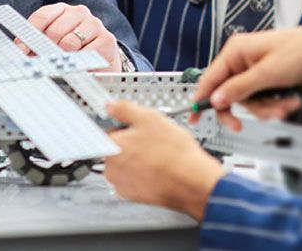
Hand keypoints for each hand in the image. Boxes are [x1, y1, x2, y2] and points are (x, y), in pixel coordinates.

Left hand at [27, 3, 121, 70]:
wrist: (103, 62)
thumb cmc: (74, 51)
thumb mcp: (53, 45)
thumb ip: (38, 44)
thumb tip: (21, 53)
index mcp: (62, 10)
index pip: (42, 16)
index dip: (29, 35)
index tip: (21, 51)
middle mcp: (78, 12)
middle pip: (54, 30)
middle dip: (44, 50)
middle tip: (42, 64)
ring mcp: (94, 24)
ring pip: (69, 42)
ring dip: (63, 58)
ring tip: (63, 66)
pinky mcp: (107, 39)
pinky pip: (87, 53)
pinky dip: (80, 63)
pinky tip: (80, 66)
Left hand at [104, 100, 223, 219]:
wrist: (193, 183)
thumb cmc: (174, 154)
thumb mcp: (149, 118)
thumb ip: (124, 109)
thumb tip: (110, 106)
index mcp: (111, 146)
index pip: (108, 131)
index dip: (124, 127)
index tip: (134, 128)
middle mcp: (111, 168)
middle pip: (117, 148)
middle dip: (132, 143)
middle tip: (152, 141)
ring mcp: (121, 184)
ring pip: (126, 165)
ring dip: (138, 160)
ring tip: (158, 156)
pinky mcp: (133, 196)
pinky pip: (134, 180)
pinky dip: (143, 175)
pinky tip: (158, 169)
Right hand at [191, 27, 301, 131]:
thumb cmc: (301, 52)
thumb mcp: (268, 73)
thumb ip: (239, 88)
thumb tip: (215, 99)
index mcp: (236, 51)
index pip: (210, 78)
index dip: (202, 98)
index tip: (194, 118)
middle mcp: (242, 60)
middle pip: (230, 94)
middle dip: (248, 108)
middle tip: (240, 126)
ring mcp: (255, 71)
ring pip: (249, 101)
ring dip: (268, 108)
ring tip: (287, 104)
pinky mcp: (268, 80)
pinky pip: (262, 99)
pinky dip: (275, 104)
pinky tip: (291, 101)